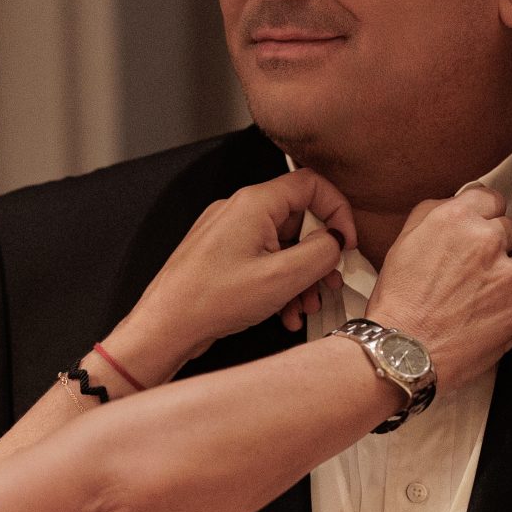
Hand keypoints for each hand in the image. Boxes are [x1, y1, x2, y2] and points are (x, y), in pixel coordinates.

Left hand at [106, 169, 356, 386]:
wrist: (165, 327)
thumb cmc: (207, 301)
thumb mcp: (282, 278)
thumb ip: (321, 252)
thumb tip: (336, 241)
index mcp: (254, 203)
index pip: (312, 184)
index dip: (337, 211)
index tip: (345, 242)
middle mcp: (239, 211)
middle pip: (298, 219)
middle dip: (318, 256)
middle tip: (327, 283)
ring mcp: (229, 233)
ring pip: (282, 245)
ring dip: (300, 276)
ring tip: (303, 306)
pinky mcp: (222, 255)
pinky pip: (263, 260)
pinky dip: (279, 283)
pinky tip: (283, 311)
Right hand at [364, 187, 511, 390]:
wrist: (405, 351)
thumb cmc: (399, 300)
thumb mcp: (404, 241)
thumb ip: (436, 212)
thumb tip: (461, 202)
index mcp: (457, 218)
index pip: (492, 198)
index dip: (485, 215)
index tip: (480, 228)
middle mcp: (487, 240)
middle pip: (511, 230)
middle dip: (497, 246)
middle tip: (472, 270)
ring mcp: (508, 274)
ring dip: (504, 278)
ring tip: (475, 299)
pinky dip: (505, 308)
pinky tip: (479, 319)